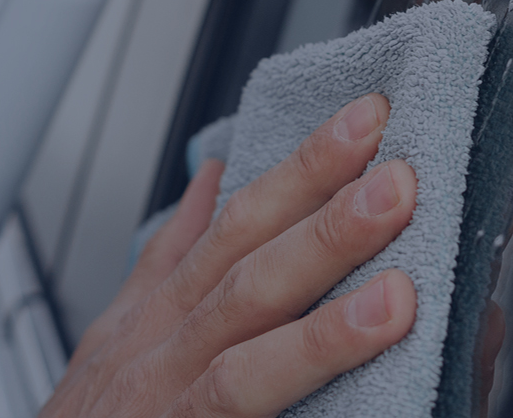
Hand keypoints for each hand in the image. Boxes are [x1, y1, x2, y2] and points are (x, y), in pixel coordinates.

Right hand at [43, 95, 417, 417]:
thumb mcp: (118, 338)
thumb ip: (171, 260)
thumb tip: (212, 179)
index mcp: (157, 315)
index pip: (234, 222)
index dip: (299, 169)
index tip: (362, 121)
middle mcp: (160, 346)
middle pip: (245, 253)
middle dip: (320, 200)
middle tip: (393, 163)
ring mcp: (167, 393)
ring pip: (247, 312)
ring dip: (322, 265)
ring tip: (394, 231)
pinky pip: (241, 396)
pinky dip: (307, 357)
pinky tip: (372, 330)